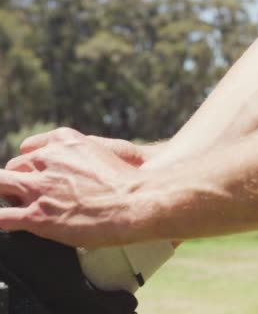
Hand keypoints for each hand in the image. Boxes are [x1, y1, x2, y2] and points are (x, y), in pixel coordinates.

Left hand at [0, 128, 143, 246]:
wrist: (136, 202)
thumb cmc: (128, 183)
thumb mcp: (105, 152)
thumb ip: (83, 155)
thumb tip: (79, 169)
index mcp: (64, 142)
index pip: (30, 150)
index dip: (32, 166)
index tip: (37, 175)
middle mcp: (47, 160)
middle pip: (14, 167)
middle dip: (18, 181)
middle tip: (32, 196)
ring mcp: (39, 188)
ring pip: (0, 185)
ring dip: (6, 195)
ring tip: (15, 204)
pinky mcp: (36, 215)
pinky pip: (1, 217)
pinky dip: (0, 219)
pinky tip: (5, 223)